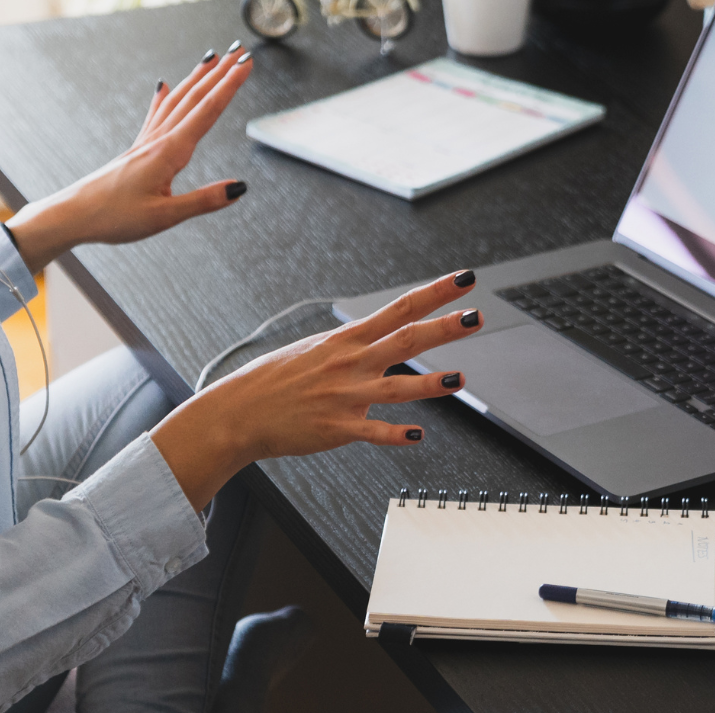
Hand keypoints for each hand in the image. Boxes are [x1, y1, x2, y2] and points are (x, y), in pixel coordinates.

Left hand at [5, 44, 252, 268]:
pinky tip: (163, 87)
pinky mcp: (137, 150)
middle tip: (240, 51)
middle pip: (195, 98)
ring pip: (177, 101)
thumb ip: (204, 201)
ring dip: (197, 79)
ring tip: (212, 59)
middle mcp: (158, 140)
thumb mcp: (165, 216)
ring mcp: (146, 142)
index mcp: (169, 152)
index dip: (230, 86)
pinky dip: (163, 98)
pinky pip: (155, 115)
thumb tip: (239, 188)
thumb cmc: (114, 217)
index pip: (207, 111)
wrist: (74, 215)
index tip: (246, 64)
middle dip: (220, 73)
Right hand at [151, 270, 483, 510]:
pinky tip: (419, 435)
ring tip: (460, 379)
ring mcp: (345, 396)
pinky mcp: (337, 428)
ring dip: (430, 384)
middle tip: (476, 316)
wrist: (238, 412)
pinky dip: (397, 434)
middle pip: (406, 340)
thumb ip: (351, 346)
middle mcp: (350, 364)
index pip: (399, 308)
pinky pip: (373, 432)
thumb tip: (376, 339)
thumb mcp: (314, 349)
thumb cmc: (273, 380)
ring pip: (396, 388)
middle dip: (444, 328)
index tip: (463, 280)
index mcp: (346, 340)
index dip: (434, 293)